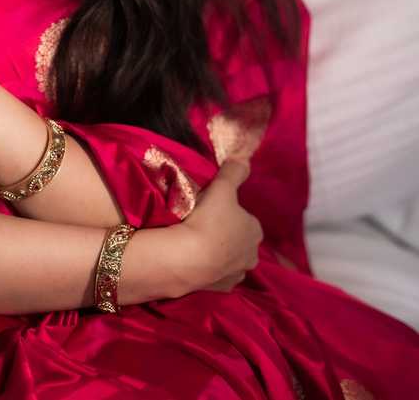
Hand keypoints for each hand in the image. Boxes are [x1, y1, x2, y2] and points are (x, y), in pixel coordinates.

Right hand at [155, 158, 262, 297]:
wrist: (189, 258)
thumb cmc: (209, 219)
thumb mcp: (222, 188)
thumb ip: (234, 172)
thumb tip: (245, 156)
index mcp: (255, 230)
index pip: (246, 219)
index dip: (231, 213)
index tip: (214, 210)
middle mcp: (252, 254)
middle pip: (239, 240)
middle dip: (226, 235)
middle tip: (204, 225)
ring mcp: (237, 274)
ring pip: (229, 259)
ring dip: (218, 253)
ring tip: (196, 244)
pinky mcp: (221, 289)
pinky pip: (216, 276)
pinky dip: (209, 270)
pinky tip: (195, 261)